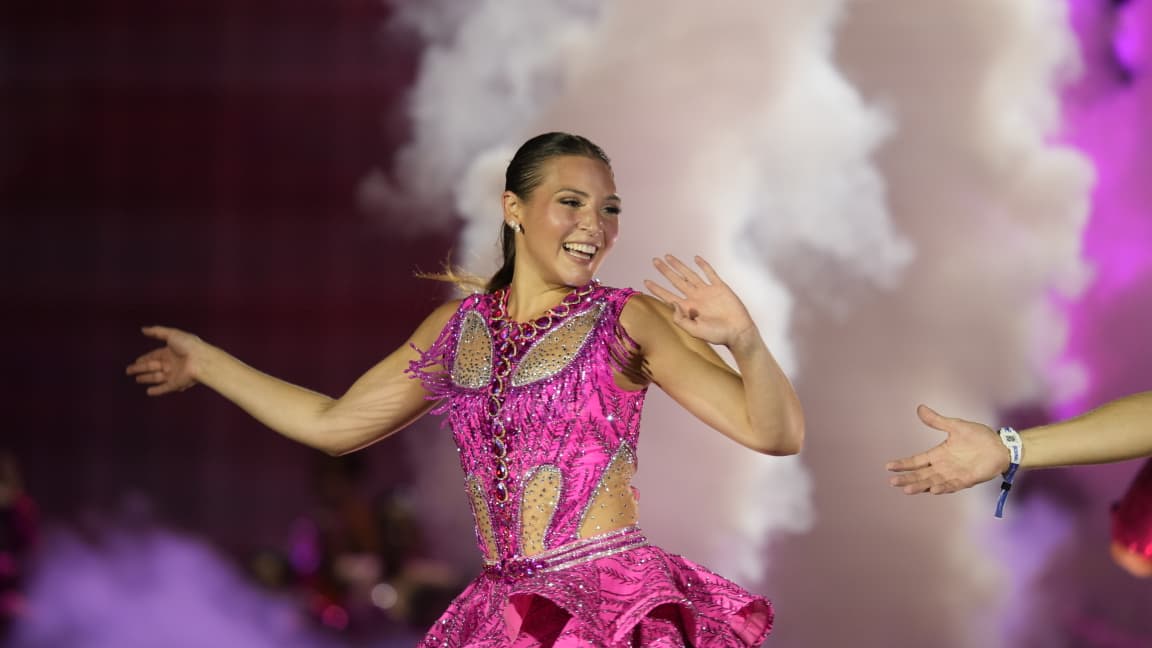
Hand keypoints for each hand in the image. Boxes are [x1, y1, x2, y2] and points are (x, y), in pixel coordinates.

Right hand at [125, 326, 205, 395]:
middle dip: (140, 369)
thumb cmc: (189, 345)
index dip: (144, 358)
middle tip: (128, 371)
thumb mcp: (172, 334)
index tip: (136, 361)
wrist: (201, 359)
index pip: (154, 356)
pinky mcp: (176, 384)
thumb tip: (143, 329)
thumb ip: (157, 332)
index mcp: (170, 352)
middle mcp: (171, 363)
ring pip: (156, 377)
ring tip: (137, 380)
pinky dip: (157, 390)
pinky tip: (148, 392)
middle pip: (152, 367)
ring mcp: (174, 374)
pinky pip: (165, 388)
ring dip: (146, 378)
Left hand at [643, 255, 757, 348]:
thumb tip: (672, 303)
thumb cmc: (717, 335)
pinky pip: (710, 273)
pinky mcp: (720, 287)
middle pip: (676, 281)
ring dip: (679, 265)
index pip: (668, 296)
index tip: (646, 281)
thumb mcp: (694, 331)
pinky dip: (704, 265)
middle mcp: (695, 297)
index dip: (657, 289)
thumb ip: (680, 319)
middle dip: (665, 271)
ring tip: (668, 257)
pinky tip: (696, 258)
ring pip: (690, 275)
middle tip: (654, 261)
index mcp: (688, 308)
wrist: (738, 332)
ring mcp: (707, 291)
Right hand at [886, 405, 1010, 493]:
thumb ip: (937, 421)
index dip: (903, 464)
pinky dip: (942, 488)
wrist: (1001, 446)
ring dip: (920, 486)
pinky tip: (932, 490)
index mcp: (938, 454)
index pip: (916, 461)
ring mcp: (954, 474)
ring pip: (932, 482)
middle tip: (893, 482)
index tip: (889, 466)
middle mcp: (943, 466)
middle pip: (921, 475)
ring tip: (908, 490)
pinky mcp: (966, 480)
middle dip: (907, 479)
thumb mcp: (955, 426)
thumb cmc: (979, 436)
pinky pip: (951, 486)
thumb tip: (920, 409)